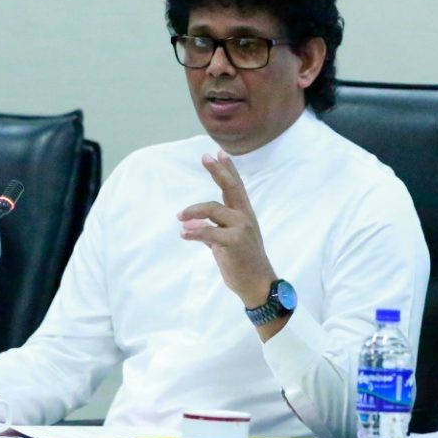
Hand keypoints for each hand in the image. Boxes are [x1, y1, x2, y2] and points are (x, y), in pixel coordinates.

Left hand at [178, 152, 277, 311]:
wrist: (257, 284)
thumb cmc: (243, 262)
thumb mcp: (229, 242)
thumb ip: (213, 230)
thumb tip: (192, 227)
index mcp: (244, 215)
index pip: (236, 187)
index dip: (228, 169)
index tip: (218, 153)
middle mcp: (244, 217)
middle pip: (231, 188)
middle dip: (218, 171)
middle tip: (205, 157)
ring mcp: (240, 229)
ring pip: (213, 209)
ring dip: (193, 211)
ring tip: (180, 216)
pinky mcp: (233, 243)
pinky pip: (208, 232)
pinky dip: (193, 232)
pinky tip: (184, 234)